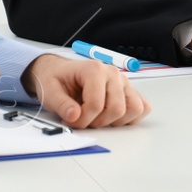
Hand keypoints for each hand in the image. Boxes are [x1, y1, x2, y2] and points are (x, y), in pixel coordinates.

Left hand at [22, 55, 150, 127]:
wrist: (60, 72)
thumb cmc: (57, 79)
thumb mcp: (49, 90)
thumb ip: (61, 104)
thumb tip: (74, 116)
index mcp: (94, 69)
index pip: (96, 104)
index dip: (83, 119)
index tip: (72, 120)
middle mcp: (112, 74)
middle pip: (117, 109)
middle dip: (98, 122)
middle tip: (84, 120)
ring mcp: (123, 82)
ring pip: (134, 109)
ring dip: (116, 121)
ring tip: (99, 118)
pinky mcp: (129, 91)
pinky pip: (142, 107)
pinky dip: (131, 117)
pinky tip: (113, 118)